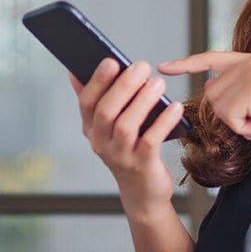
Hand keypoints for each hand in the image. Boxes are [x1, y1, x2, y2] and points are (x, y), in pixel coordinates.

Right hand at [70, 59, 184, 210]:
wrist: (143, 192)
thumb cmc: (129, 150)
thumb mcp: (108, 127)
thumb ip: (95, 100)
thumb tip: (75, 72)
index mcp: (91, 129)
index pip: (86, 102)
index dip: (97, 81)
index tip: (111, 60)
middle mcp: (101, 143)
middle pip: (106, 112)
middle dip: (123, 86)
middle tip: (141, 66)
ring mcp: (120, 156)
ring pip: (126, 126)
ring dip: (142, 101)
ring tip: (158, 83)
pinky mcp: (142, 166)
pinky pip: (150, 141)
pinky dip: (163, 123)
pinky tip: (175, 107)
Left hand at [158, 51, 250, 162]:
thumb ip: (234, 92)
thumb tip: (209, 89)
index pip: (211, 59)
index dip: (186, 64)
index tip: (164, 66)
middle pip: (211, 93)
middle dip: (230, 115)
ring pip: (219, 107)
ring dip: (238, 123)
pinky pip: (231, 117)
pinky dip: (245, 129)